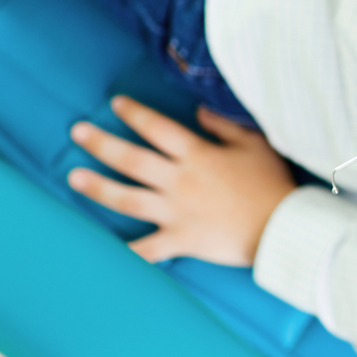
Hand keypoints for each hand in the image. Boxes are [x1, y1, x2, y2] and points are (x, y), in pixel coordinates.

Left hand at [67, 96, 295, 265]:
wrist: (282, 226)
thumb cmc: (271, 183)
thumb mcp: (254, 144)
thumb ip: (223, 125)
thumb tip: (198, 111)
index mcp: (197, 155)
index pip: (158, 128)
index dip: (135, 113)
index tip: (115, 104)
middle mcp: (179, 181)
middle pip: (131, 160)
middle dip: (101, 144)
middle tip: (76, 132)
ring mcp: (176, 212)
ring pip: (128, 199)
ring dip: (98, 188)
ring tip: (74, 178)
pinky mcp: (180, 240)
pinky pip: (147, 249)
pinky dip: (126, 252)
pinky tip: (103, 251)